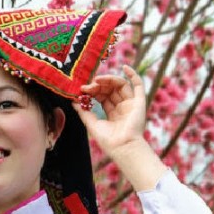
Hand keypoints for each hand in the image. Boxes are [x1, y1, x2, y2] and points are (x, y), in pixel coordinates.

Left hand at [73, 65, 167, 190]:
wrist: (122, 147)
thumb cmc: (108, 140)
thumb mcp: (91, 124)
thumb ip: (83, 111)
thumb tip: (73, 100)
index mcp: (113, 113)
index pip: (102, 97)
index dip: (93, 91)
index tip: (82, 89)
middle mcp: (122, 108)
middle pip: (110, 90)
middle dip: (98, 86)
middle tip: (88, 85)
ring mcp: (131, 104)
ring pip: (120, 86)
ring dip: (109, 80)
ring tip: (98, 80)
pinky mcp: (140, 102)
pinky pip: (138, 85)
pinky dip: (133, 75)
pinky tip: (124, 67)